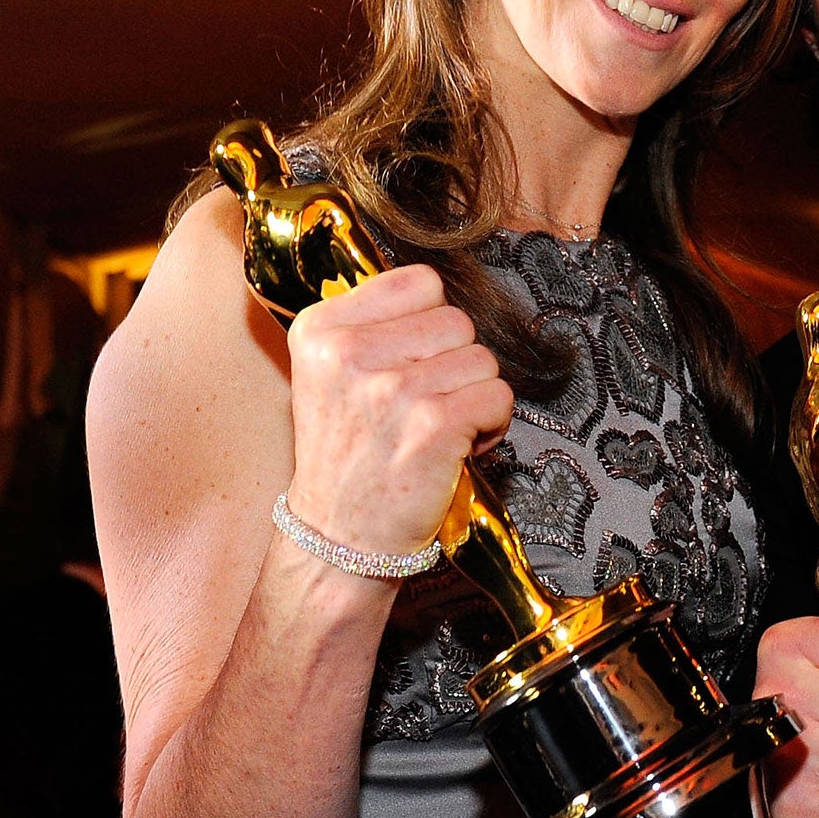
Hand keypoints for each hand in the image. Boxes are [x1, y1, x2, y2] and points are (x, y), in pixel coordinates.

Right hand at [283, 264, 514, 557]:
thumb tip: (436, 288)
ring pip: (482, 358)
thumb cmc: (347, 454)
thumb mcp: (328, 374)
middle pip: (456, 320)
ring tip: (436, 428)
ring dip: (473, 394)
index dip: (429, 323)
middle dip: (454, 362)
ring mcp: (393, 390)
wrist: (340, 536)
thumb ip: (371, 324)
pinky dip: (491, 424)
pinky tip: (456, 446)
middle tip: (424, 404)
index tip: (408, 360)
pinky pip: (498, 396)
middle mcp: (349, 353)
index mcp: (320, 329)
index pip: (420, 282)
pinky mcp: (434, 425)